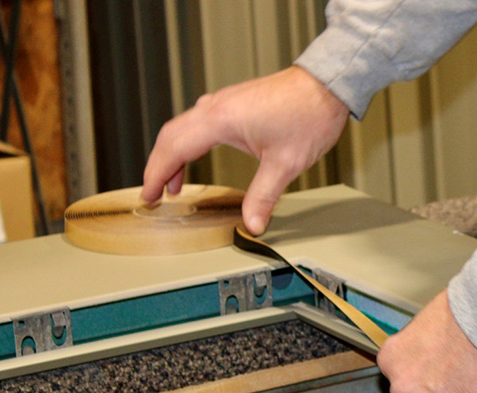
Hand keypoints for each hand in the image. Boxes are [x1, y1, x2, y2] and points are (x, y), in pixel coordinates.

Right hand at [141, 66, 348, 233]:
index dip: (156, 175)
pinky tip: (197, 156)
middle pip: (171, 136)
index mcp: (220, 119)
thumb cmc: (309, 113)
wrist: (328, 84)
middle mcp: (216, 106)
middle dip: (157, 166)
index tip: (148, 196)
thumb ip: (264, 197)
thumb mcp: (286, 164)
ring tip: (173, 184)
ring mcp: (225, 101)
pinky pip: (199, 122)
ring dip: (173, 154)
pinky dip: (189, 141)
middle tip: (152, 193)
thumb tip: (253, 224)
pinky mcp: (235, 101)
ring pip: (183, 127)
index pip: (174, 149)